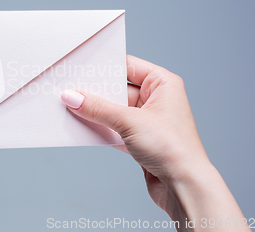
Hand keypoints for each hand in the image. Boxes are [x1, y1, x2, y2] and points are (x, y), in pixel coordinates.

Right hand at [61, 55, 247, 230]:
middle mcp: (156, 99)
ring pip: (113, 110)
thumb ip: (98, 108)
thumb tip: (73, 97)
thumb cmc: (173, 149)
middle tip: (70, 89)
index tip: (80, 68)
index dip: (104, 67)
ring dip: (94, 112)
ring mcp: (147, 120)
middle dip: (94, 92)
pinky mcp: (139, 139)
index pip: (127, 66)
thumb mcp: (130, 122)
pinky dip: (99, 128)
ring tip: (70, 108)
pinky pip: (113, 127)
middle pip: (117, 89)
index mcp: (163, 84)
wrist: (184, 187)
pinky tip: (81, 127)